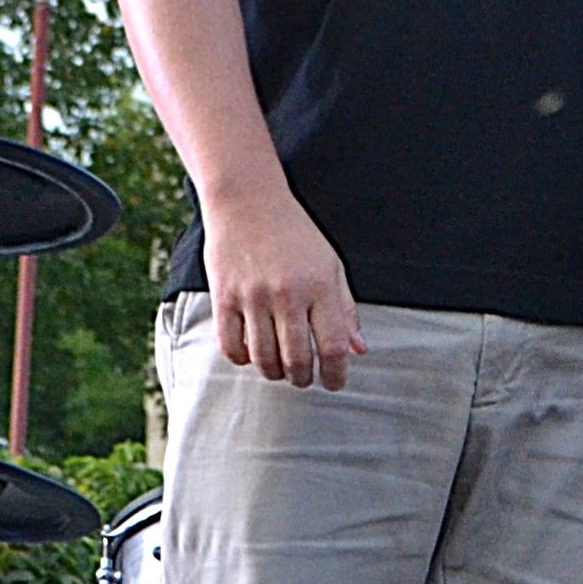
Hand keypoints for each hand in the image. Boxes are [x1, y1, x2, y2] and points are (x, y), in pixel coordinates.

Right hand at [201, 189, 367, 389]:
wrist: (249, 201)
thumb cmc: (296, 234)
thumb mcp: (331, 265)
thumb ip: (345, 309)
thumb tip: (358, 349)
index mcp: (321, 285)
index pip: (333, 345)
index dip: (336, 373)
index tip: (335, 382)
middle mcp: (289, 293)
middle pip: (297, 359)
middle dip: (303, 378)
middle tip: (305, 378)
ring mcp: (254, 296)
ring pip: (264, 358)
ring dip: (275, 373)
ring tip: (281, 369)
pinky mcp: (224, 296)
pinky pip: (231, 346)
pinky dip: (243, 359)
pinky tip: (252, 353)